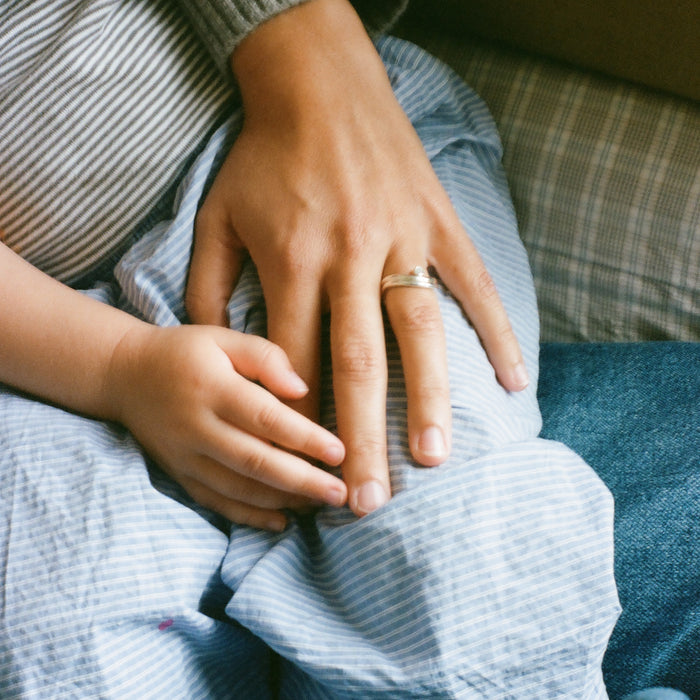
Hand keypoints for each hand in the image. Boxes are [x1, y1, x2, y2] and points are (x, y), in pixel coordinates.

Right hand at [107, 324, 346, 530]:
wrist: (125, 375)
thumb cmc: (185, 353)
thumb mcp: (223, 338)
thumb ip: (265, 357)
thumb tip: (302, 391)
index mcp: (213, 388)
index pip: (266, 419)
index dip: (305, 439)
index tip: (340, 453)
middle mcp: (198, 427)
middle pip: (256, 462)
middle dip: (303, 481)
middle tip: (341, 493)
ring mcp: (186, 456)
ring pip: (239, 488)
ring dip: (283, 500)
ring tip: (321, 505)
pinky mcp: (179, 474)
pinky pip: (216, 502)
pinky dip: (250, 516)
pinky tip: (281, 521)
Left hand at [185, 0, 527, 516]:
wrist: (316, 85)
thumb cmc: (263, 157)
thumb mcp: (217, 217)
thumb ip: (210, 289)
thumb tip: (219, 353)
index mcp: (293, 259)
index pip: (297, 358)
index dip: (300, 420)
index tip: (308, 470)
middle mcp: (350, 256)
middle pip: (358, 360)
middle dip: (361, 436)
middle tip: (367, 500)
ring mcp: (402, 240)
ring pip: (421, 330)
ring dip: (430, 397)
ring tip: (434, 457)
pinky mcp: (439, 223)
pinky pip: (474, 283)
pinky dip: (497, 332)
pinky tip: (515, 380)